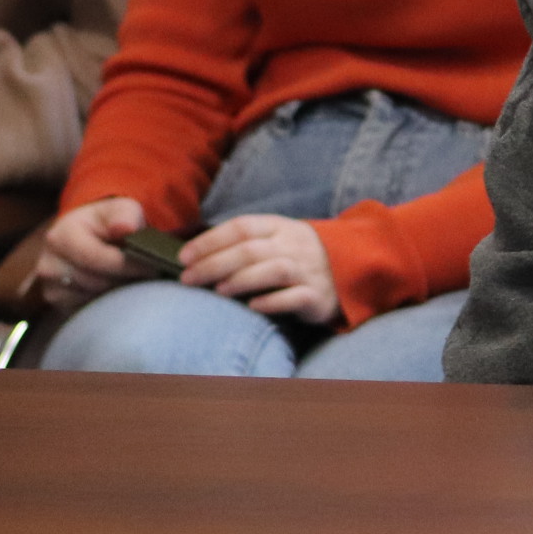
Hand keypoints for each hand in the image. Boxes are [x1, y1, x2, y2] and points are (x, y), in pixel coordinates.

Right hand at [33, 196, 144, 312]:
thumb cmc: (108, 222)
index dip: (127, 265)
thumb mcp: (121, 209)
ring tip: (132, 278)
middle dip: (125, 279)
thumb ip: (125, 215)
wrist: (85, 236)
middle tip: (147, 274)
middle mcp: (48, 264)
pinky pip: (88, 309)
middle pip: (96, 281)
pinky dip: (106, 301)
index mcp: (60, 236)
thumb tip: (125, 228)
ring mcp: (50, 287)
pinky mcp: (58, 304)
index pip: (96, 258)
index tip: (151, 266)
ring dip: (117, 291)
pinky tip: (115, 287)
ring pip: (94, 298)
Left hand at [180, 214, 337, 324]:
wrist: (349, 268)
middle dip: (215, 263)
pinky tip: (252, 306)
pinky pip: (295, 297)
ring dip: (242, 279)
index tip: (184, 256)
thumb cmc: (297, 255)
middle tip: (188, 278)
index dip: (210, 240)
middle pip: (251, 250)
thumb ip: (245, 243)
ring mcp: (308, 269)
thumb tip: (197, 253)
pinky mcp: (318, 295)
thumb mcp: (277, 238)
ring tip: (218, 290)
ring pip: (274, 270)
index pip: (242, 227)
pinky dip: (272, 301)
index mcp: (280, 227)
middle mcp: (294, 245)